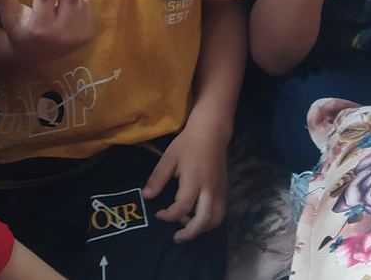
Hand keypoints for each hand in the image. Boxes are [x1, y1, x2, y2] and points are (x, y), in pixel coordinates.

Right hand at [0, 0, 93, 67]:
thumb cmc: (20, 31)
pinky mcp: (88, 35)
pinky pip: (86, 7)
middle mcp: (59, 33)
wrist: (37, 57)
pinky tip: (67, 13)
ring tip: (59, 3)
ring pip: (78, 0)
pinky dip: (78, 3)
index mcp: (38, 26)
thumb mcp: (10, 16)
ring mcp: (77, 36)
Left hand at [142, 120, 228, 242]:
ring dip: (202, 229)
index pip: (182, 207)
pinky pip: (220, 212)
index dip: (169, 216)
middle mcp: (209, 189)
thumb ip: (158, 178)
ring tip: (186, 227)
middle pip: (204, 220)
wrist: (211, 133)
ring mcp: (219, 191)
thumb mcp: (169, 157)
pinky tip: (197, 217)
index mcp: (194, 180)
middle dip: (190, 233)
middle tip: (176, 237)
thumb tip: (146, 196)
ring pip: (216, 219)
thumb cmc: (187, 144)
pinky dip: (210, 221)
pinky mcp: (224, 190)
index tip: (158, 214)